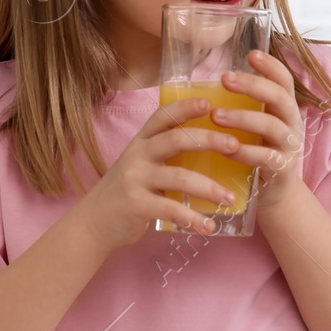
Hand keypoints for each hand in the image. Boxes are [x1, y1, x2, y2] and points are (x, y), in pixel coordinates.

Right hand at [74, 96, 240, 248]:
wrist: (94, 221)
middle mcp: (137, 155)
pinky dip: (193, 218)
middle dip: (209, 140)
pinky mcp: (135, 204)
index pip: (164, 116)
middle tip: (236, 145)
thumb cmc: (130, 190)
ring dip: (209, 188)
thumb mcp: (144, 164)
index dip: (186, 107)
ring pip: (179, 177)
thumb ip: (169, 154)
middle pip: (176, 140)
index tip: (210, 103)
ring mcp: (134, 179)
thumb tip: (218, 147)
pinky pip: (170, 209)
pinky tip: (209, 226)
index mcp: (143, 141)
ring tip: (230, 198)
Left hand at [212, 49, 306, 211]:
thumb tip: (202, 83)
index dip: (271, 66)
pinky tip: (227, 148)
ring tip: (215, 116)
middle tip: (226, 79)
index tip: (250, 54)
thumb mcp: (255, 125)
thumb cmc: (256, 151)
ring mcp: (289, 147)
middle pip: (280, 97)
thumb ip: (240, 105)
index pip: (284, 80)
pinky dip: (246, 152)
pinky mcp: (282, 170)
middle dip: (254, 86)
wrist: (274, 193)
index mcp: (285, 108)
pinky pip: (266, 158)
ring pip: (272, 127)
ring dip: (243, 118)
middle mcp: (292, 124)